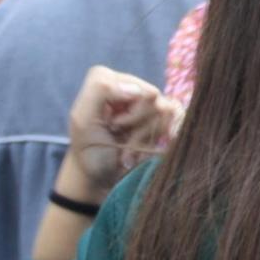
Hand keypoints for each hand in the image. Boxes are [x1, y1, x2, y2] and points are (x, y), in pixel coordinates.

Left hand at [58, 66, 181, 201]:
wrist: (103, 179)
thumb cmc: (90, 149)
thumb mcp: (82, 118)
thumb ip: (100, 90)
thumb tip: (137, 88)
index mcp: (110, 81)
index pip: (134, 85)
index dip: (127, 108)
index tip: (112, 126)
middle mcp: (132, 89)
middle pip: (152, 97)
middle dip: (136, 124)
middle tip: (119, 136)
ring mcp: (150, 105)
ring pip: (164, 111)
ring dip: (145, 136)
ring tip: (128, 148)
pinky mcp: (165, 121)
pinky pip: (177, 118)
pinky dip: (165, 137)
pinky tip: (152, 148)